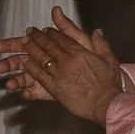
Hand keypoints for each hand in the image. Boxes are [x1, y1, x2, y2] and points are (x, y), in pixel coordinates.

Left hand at [0, 8, 122, 123]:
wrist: (106, 103)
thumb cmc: (109, 85)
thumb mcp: (109, 60)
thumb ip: (101, 44)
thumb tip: (97, 32)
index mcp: (79, 53)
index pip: (62, 38)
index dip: (52, 33)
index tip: (46, 30)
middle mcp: (67, 61)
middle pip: (48, 45)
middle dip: (37, 37)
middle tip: (30, 32)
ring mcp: (59, 74)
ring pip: (41, 57)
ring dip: (31, 48)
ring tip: (25, 42)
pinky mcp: (54, 88)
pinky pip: (39, 74)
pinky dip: (31, 67)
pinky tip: (26, 62)